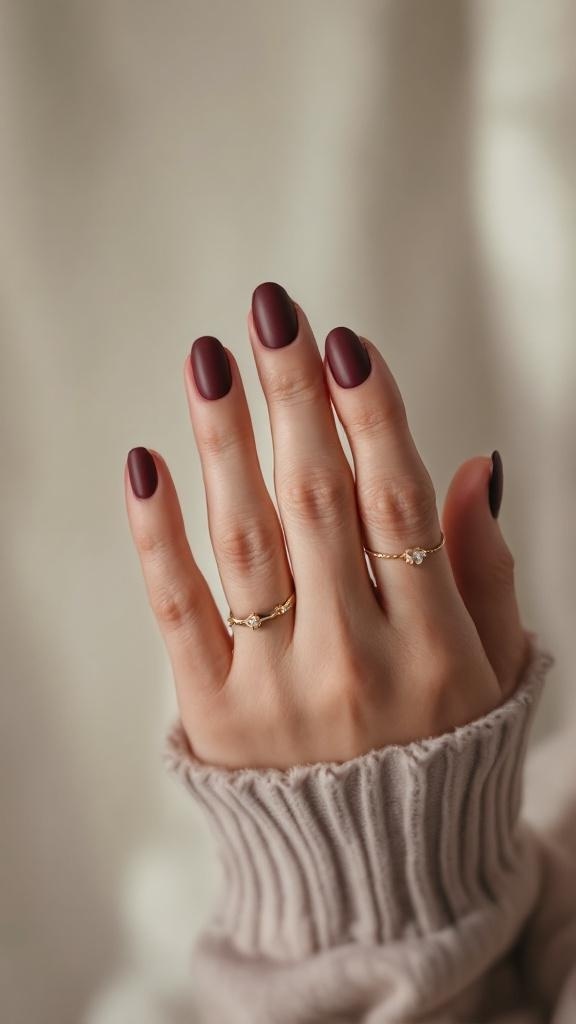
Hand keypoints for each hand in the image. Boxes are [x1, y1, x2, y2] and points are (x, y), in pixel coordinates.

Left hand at [124, 282, 529, 768]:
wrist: (373, 879)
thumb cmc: (442, 754)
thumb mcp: (495, 671)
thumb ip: (484, 571)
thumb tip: (475, 463)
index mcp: (438, 650)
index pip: (400, 508)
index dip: (373, 417)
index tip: (346, 343)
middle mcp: (358, 665)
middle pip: (319, 505)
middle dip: (295, 399)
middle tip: (272, 315)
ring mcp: (279, 692)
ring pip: (247, 544)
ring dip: (225, 444)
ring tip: (210, 362)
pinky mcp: (215, 715)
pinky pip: (180, 613)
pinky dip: (159, 538)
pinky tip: (146, 464)